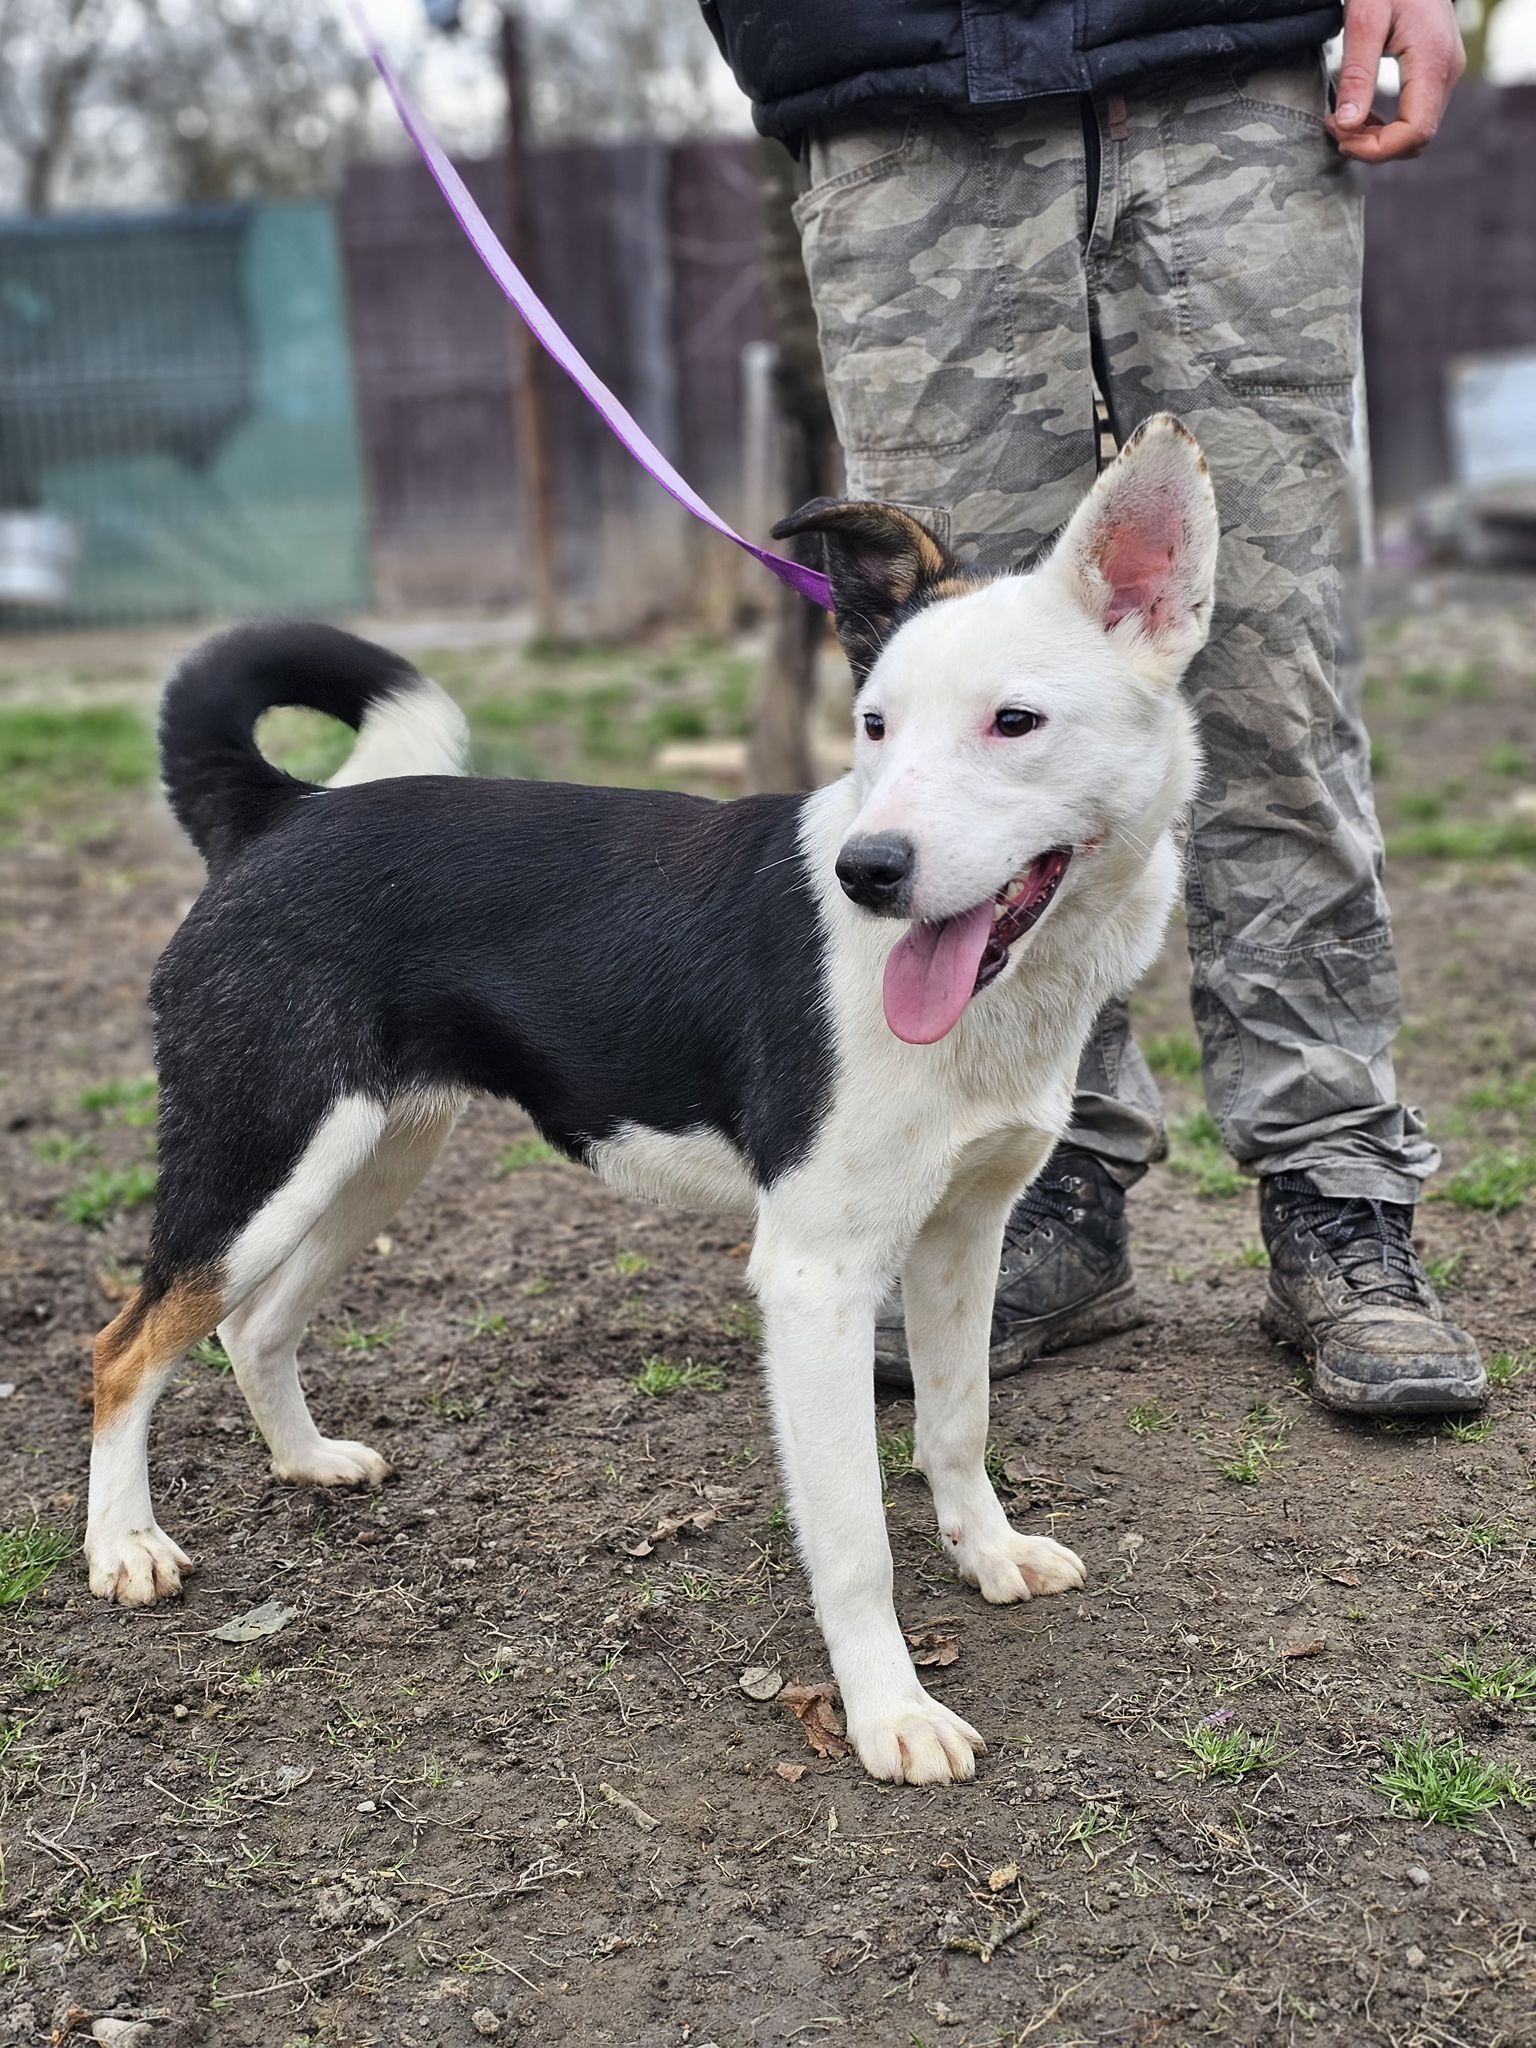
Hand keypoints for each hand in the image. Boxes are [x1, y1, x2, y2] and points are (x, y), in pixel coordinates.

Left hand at [1326, 0, 1465, 162]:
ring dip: (1376, 138)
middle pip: (1416, 139)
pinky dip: (1385, 126)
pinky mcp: (1436, 73)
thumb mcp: (1364, 19)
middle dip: (1372, 146)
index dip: (1377, 149)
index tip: (1340, 136)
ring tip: (1341, 120)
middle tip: (1334, 126)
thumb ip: (1357, 74)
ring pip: (1415, 132)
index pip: (1415, 132)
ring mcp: (1446, 74)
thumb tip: (1347, 125)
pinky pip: (1414, 116)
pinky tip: (1358, 113)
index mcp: (1433, 61)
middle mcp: (1447, 73)